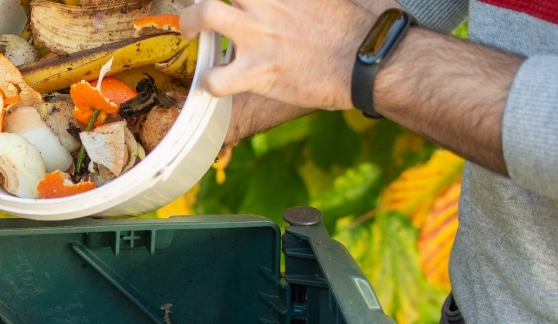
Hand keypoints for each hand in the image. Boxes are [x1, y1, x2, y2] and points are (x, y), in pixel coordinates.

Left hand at [181, 0, 374, 109]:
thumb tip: (292, 4)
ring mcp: (258, 34)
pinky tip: (214, 82)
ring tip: (191, 34)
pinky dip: (208, 82)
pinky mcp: (257, 72)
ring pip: (205, 14)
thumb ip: (295, 0)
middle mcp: (265, 3)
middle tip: (200, 7)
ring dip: (190, 23)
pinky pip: (215, 78)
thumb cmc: (351, 27)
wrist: (366, 59)